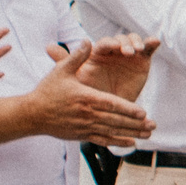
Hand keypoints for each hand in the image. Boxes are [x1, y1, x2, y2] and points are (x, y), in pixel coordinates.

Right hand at [27, 42, 155, 144]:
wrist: (32, 114)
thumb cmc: (47, 91)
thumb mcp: (61, 71)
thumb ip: (76, 57)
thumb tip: (88, 41)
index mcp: (86, 98)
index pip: (111, 104)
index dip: (127, 109)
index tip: (143, 112)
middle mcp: (87, 114)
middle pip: (116, 121)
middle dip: (136, 124)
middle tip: (153, 125)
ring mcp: (85, 126)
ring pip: (112, 132)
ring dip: (131, 133)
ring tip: (148, 134)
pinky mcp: (82, 135)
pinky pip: (103, 140)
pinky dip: (117, 142)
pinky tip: (131, 143)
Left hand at [69, 32, 157, 101]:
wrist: (108, 108)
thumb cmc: (91, 91)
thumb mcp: (76, 77)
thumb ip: (66, 61)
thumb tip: (48, 46)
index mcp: (98, 53)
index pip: (105, 43)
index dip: (111, 43)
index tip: (115, 48)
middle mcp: (114, 51)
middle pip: (121, 39)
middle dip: (125, 43)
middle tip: (128, 53)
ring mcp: (129, 55)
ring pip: (134, 41)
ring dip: (137, 42)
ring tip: (139, 51)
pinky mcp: (142, 61)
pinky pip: (148, 49)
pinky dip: (152, 43)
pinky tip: (156, 41)